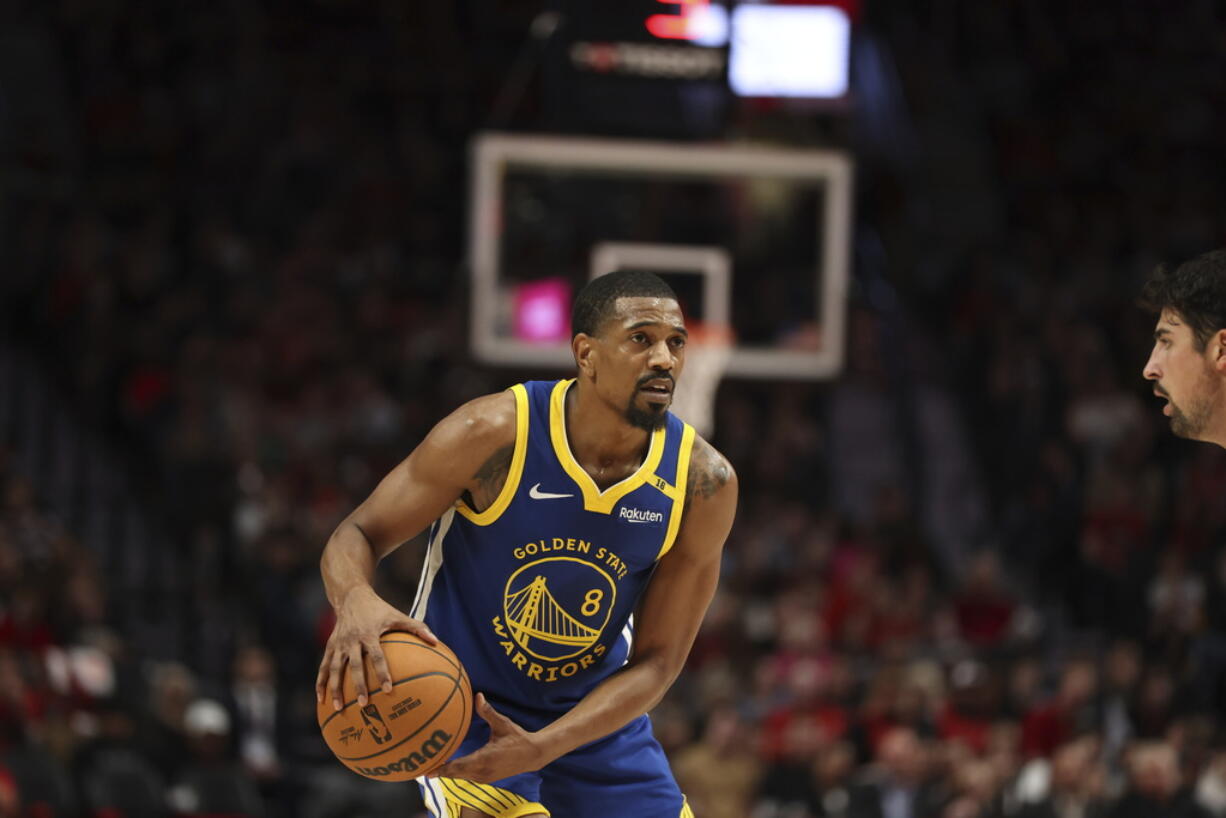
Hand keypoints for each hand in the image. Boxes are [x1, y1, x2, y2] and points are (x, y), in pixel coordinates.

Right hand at [315, 585, 437, 710]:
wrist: (351, 596)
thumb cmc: (379, 609)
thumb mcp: (398, 615)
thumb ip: (417, 628)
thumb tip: (437, 642)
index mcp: (369, 634)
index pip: (376, 656)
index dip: (382, 672)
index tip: (388, 689)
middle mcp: (352, 640)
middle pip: (354, 666)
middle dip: (358, 685)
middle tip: (364, 704)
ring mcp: (339, 644)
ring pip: (334, 669)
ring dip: (334, 689)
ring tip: (337, 708)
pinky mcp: (330, 646)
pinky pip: (323, 667)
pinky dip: (320, 683)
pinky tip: (320, 700)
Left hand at [429, 694, 548, 782]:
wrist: (532, 755)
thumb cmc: (517, 737)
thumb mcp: (502, 723)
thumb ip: (488, 712)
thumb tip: (478, 696)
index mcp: (484, 758)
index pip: (458, 767)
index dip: (443, 770)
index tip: (428, 770)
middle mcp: (483, 771)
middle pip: (456, 775)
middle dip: (440, 772)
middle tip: (423, 767)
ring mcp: (485, 777)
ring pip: (461, 777)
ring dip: (448, 774)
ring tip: (432, 768)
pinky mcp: (487, 778)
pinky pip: (468, 776)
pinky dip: (457, 773)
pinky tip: (449, 768)